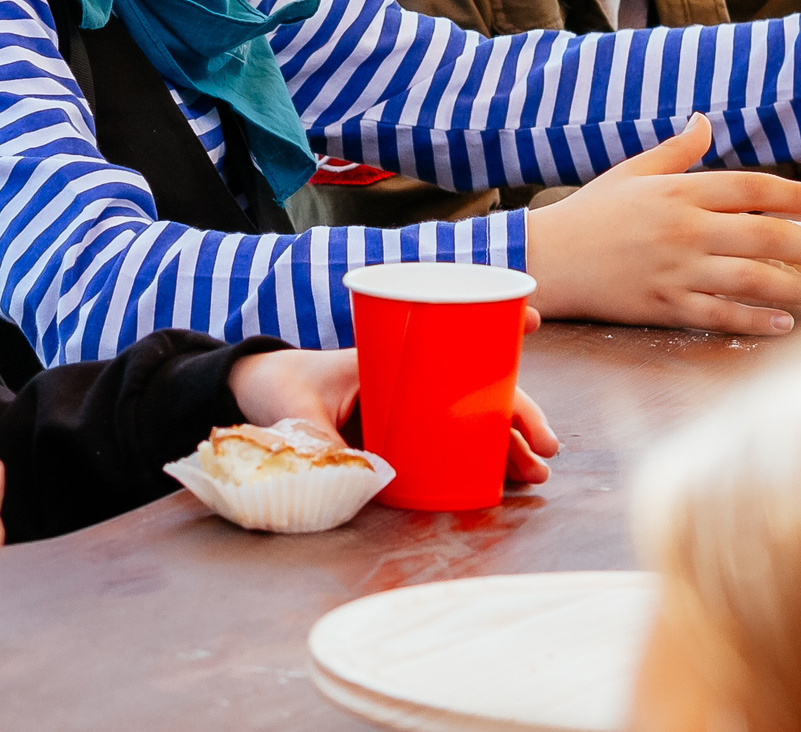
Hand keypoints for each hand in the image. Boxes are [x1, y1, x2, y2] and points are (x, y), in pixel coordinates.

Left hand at [226, 346, 560, 483]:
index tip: (532, 320)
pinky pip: (448, 445)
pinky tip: (504, 481)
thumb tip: (361, 476)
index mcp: (391, 358)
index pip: (454, 340)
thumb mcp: (297, 410)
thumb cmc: (279, 382)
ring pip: (470, 421)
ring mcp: (409, 410)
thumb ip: (321, 444)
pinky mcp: (401, 438)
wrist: (255, 391)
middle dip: (517, 414)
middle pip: (476, 390)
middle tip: (544, 447)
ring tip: (534, 472)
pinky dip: (480, 459)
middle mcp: (410, 380)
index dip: (496, 330)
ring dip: (507, 444)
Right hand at [525, 115, 800, 335]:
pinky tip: (783, 322)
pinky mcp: (663, 304)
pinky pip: (720, 313)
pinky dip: (755, 318)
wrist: (547, 259)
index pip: (753, 188)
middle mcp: (684, 229)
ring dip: (795, 286)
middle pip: (764, 235)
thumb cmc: (590, 213)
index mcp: (679, 191)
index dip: (798, 195)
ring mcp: (676, 269)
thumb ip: (675, 151)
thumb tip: (705, 121)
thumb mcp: (630, 171)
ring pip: (751, 278)